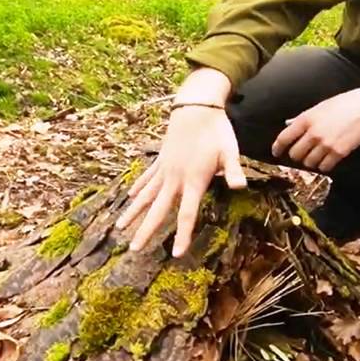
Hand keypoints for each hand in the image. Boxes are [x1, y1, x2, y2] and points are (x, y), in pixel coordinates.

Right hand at [116, 68, 246, 256]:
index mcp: (193, 180)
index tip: (176, 254)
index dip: (182, 235)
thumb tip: (239, 187)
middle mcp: (175, 178)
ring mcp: (165, 168)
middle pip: (158, 210)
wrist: (196, 106)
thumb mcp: (230, 152)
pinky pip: (147, 178)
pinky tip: (130, 197)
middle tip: (134, 249)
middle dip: (146, 230)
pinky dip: (138, 188)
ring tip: (120, 227)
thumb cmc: (217, 131)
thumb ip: (233, 171)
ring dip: (133, 211)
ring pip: (146, 195)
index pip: (187, 214)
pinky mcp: (162, 159)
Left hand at [272, 88, 359, 171]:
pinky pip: (324, 168)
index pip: (284, 138)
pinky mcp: (338, 153)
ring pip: (309, 163)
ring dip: (311, 161)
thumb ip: (302, 119)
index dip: (277, 148)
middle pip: (295, 154)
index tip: (277, 152)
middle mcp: (313, 133)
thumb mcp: (318, 108)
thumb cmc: (341, 105)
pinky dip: (324, 166)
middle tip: (303, 153)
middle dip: (297, 155)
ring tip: (318, 155)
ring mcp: (326, 144)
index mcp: (305, 119)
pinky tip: (328, 159)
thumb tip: (287, 125)